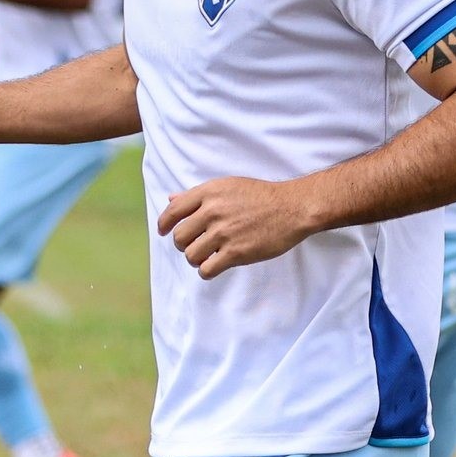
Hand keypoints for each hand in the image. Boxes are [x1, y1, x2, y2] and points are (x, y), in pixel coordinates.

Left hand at [156, 177, 317, 280]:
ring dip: (195, 259)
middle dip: (183, 244)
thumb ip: (197, 194)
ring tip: (206, 256)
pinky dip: (207, 271)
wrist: (292, 208)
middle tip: (194, 245)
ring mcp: (224, 233)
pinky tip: (215, 265)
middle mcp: (213, 211)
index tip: (163, 232)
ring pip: (191, 255)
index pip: (173, 211)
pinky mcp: (236, 252)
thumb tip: (171, 199)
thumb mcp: (228, 186)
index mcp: (209, 193)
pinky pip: (207, 269)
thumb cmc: (261, 196)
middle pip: (179, 237)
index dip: (164, 224)